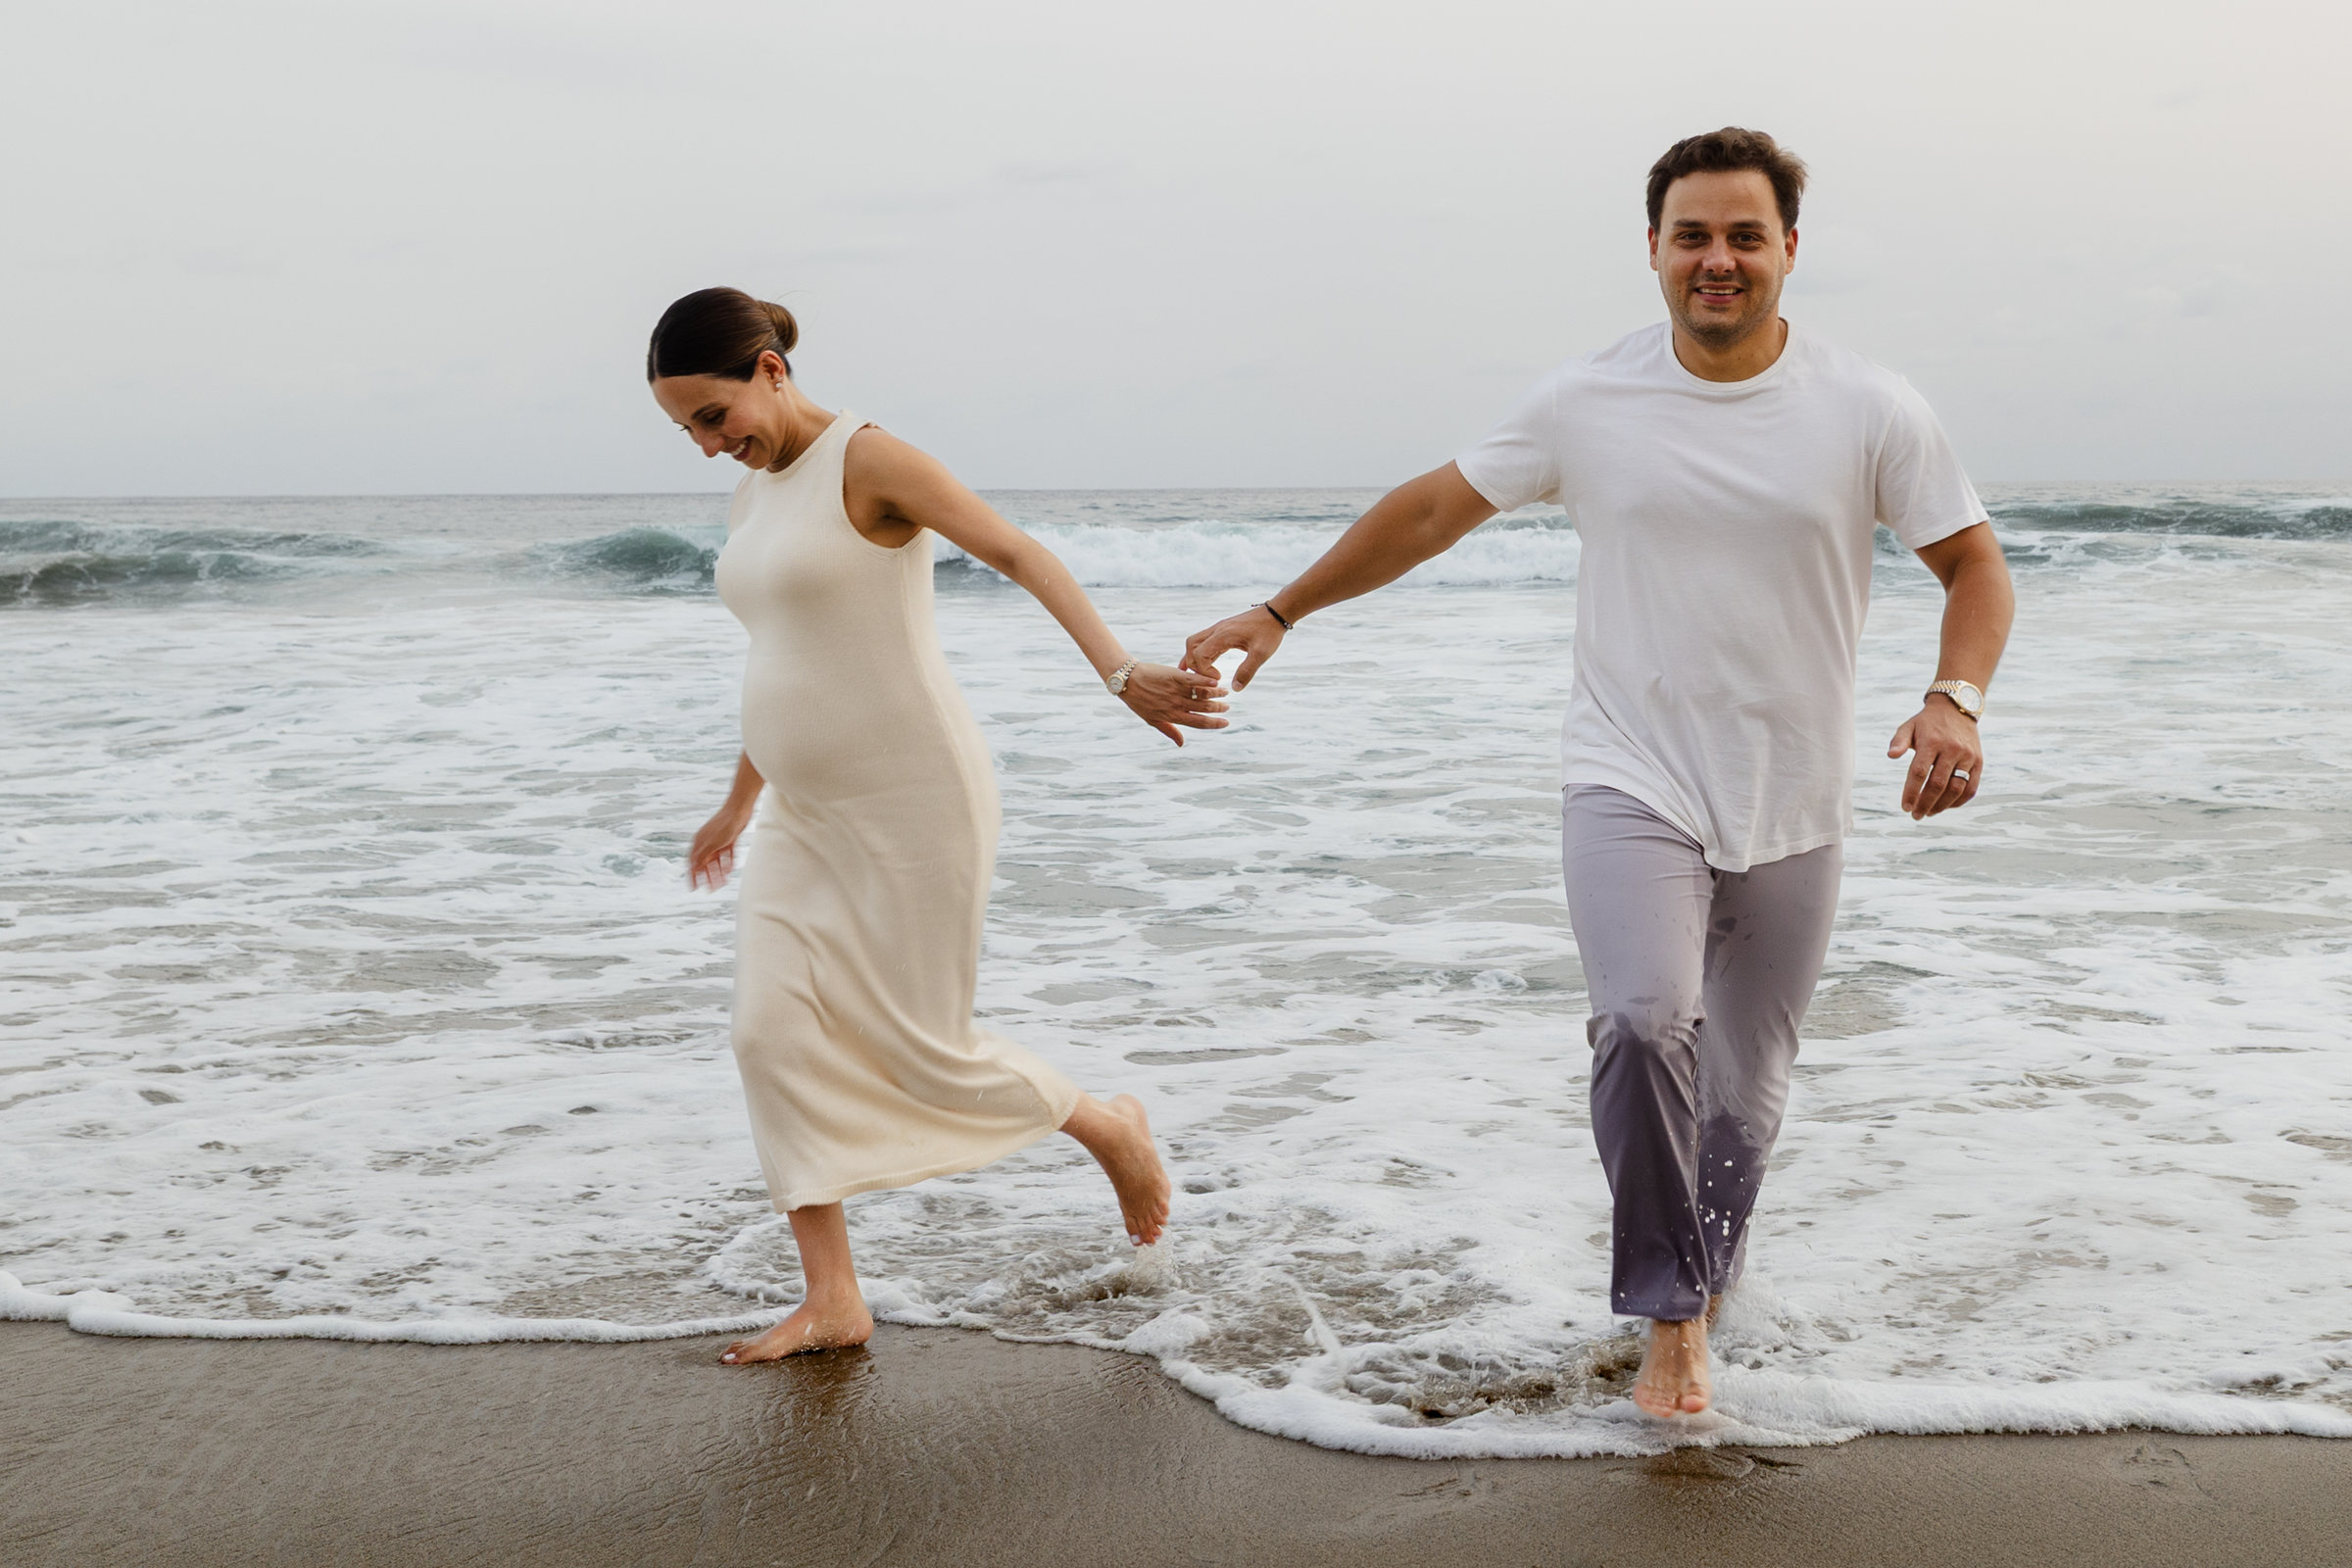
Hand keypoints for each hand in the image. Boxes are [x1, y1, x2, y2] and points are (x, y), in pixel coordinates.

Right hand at [688, 801, 755, 889]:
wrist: (740, 808)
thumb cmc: (725, 824)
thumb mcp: (712, 843)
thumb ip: (702, 856)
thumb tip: (693, 868)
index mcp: (699, 842)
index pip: (693, 862)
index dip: (692, 876)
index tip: (692, 888)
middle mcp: (707, 841)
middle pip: (706, 863)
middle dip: (708, 877)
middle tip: (711, 890)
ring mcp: (719, 840)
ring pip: (717, 860)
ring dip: (719, 872)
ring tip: (723, 883)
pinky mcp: (730, 839)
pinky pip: (727, 854)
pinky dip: (728, 862)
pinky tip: (731, 870)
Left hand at [1117, 662, 1229, 745]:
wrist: (1127, 680)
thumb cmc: (1139, 701)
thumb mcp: (1152, 720)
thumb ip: (1169, 731)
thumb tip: (1181, 744)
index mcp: (1172, 716)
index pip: (1198, 723)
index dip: (1214, 724)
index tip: (1226, 723)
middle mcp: (1176, 704)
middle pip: (1203, 709)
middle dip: (1218, 709)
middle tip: (1227, 707)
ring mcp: (1176, 690)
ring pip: (1201, 694)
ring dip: (1216, 695)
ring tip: (1225, 692)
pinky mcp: (1174, 676)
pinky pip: (1193, 680)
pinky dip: (1205, 681)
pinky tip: (1216, 682)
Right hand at [1182, 607, 1285, 689]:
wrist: (1275, 614)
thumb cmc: (1269, 631)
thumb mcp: (1261, 654)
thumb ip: (1247, 671)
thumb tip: (1235, 688)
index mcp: (1223, 635)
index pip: (1199, 654)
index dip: (1204, 670)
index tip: (1219, 679)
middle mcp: (1217, 630)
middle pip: (1191, 646)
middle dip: (1194, 664)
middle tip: (1207, 678)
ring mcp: (1219, 629)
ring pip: (1195, 642)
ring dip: (1195, 658)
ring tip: (1202, 674)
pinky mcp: (1223, 630)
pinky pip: (1204, 641)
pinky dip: (1201, 653)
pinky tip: (1206, 664)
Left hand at [1888, 699, 1982, 819]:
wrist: (1957, 709)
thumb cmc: (1927, 723)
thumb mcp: (1909, 726)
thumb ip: (1898, 741)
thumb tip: (1891, 755)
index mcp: (1932, 741)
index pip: (1919, 772)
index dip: (1911, 792)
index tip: (1905, 807)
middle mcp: (1952, 749)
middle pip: (1938, 784)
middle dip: (1925, 803)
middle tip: (1916, 815)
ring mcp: (1968, 756)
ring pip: (1956, 788)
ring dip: (1942, 805)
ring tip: (1929, 813)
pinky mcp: (1979, 762)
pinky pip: (1971, 787)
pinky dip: (1959, 801)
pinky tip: (1946, 806)